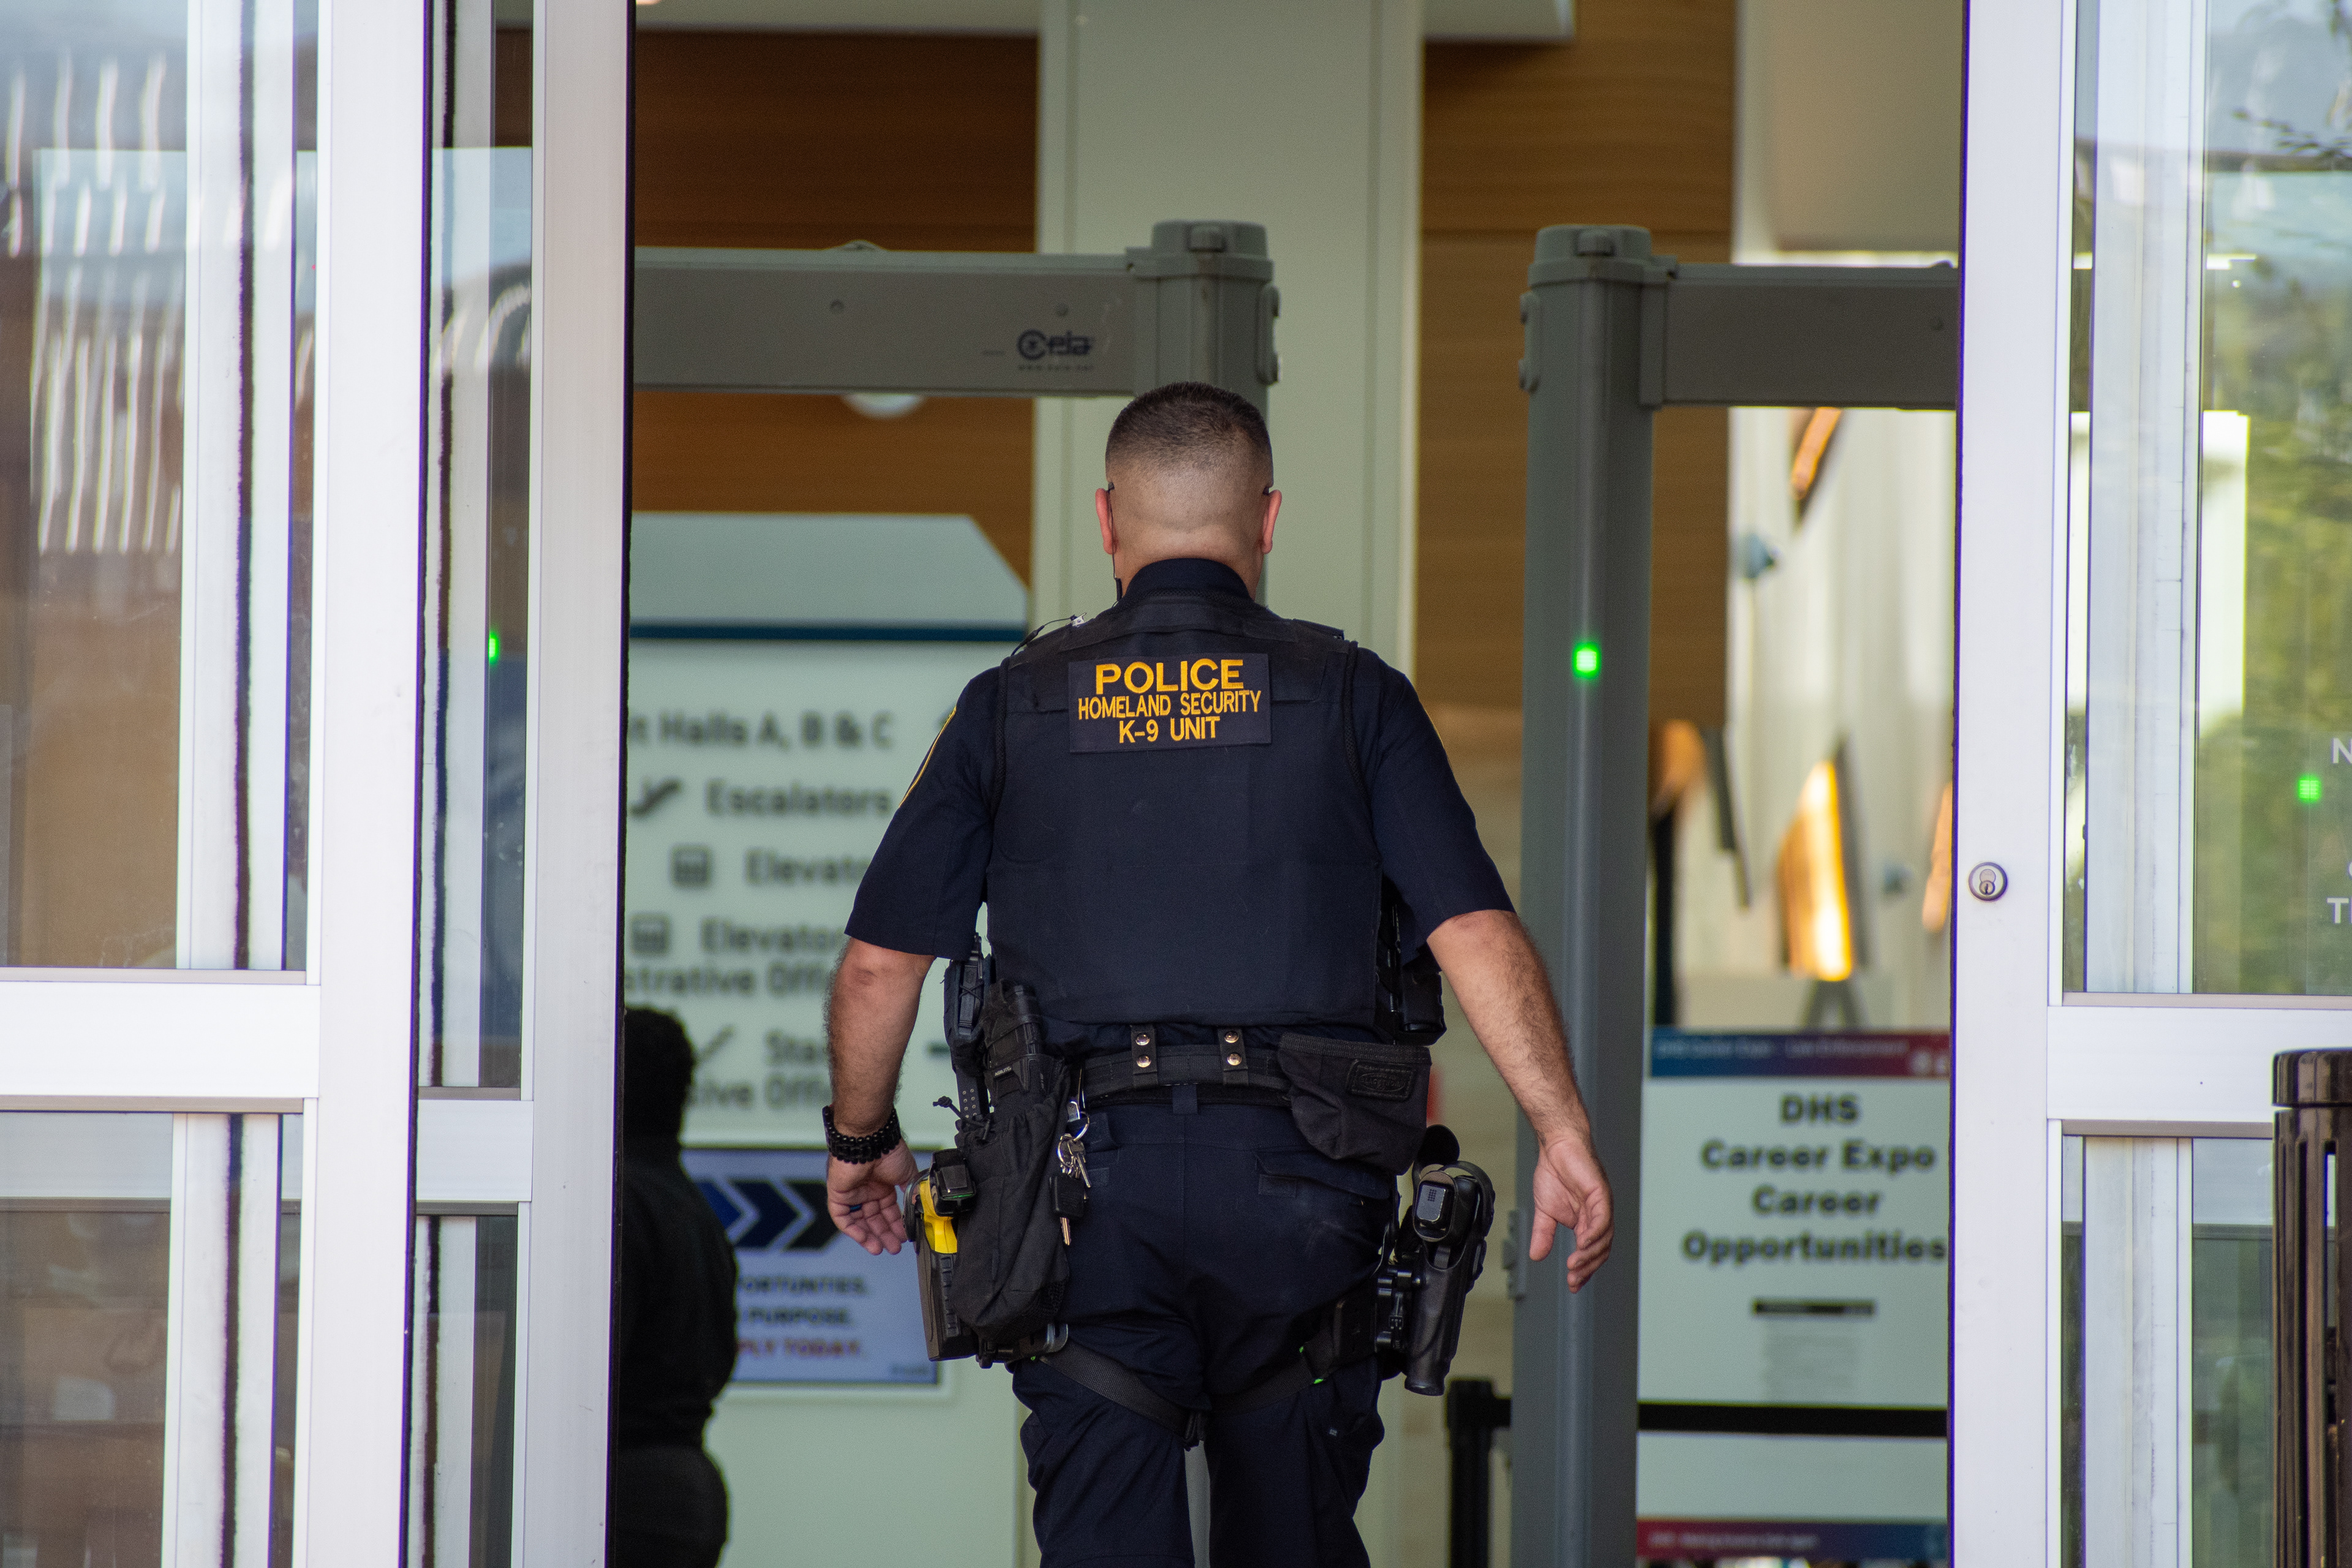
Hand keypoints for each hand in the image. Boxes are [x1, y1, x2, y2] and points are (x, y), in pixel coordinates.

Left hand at [827, 1141, 917, 1255]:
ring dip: (869, 1236)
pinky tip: (865, 1239)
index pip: (887, 1210)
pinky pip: (842, 1218)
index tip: (904, 1236)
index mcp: (882, 1184)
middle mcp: (867, 1189)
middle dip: (884, 1234)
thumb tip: (918, 1203)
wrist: (870, 1140)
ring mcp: (852, 1193)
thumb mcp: (907, 1174)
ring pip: (859, 1221)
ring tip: (881, 1249)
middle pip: (874, 1218)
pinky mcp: (838, 1194)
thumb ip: (911, 1190)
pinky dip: (853, 1230)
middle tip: (894, 1248)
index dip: (895, 1224)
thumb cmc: (888, 1151)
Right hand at [1527, 1132, 1611, 1292]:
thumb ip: (1544, 1234)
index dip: (1583, 1270)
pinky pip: (1602, 1220)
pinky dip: (1594, 1235)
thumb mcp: (1545, 1211)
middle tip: (1574, 1280)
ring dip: (1590, 1255)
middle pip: (1599, 1251)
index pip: (1589, 1252)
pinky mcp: (1601, 1195)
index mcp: (1586, 1222)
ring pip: (1603, 1239)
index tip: (1573, 1285)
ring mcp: (1601, 1207)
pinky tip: (1583, 1245)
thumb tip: (1536, 1256)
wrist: (1556, 1146)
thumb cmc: (1555, 1172)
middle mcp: (1597, 1217)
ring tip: (1574, 1266)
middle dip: (1587, 1268)